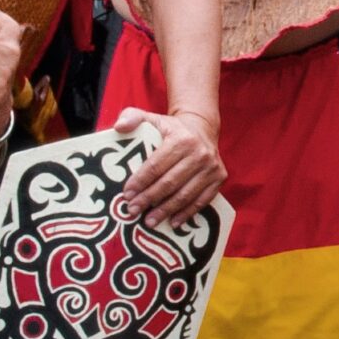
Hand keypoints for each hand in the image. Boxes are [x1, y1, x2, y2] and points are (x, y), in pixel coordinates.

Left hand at [111, 106, 225, 226]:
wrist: (202, 128)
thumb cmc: (172, 128)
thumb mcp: (151, 118)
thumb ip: (132, 117)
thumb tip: (118, 127)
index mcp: (181, 139)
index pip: (156, 165)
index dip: (140, 181)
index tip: (126, 194)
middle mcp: (200, 153)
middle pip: (169, 182)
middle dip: (148, 199)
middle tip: (132, 210)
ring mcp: (211, 167)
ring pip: (185, 195)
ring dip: (165, 210)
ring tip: (149, 221)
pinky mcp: (219, 178)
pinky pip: (201, 200)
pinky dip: (187, 213)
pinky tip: (173, 222)